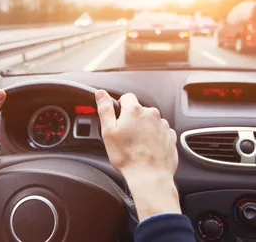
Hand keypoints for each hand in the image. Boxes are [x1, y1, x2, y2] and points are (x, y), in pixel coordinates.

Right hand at [95, 90, 180, 220]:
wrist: (150, 176)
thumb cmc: (127, 157)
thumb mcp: (108, 132)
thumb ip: (105, 109)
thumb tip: (101, 93)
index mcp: (134, 110)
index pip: (127, 97)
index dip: (120, 107)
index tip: (118, 120)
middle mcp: (151, 114)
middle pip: (139, 110)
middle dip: (132, 120)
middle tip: (125, 137)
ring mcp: (163, 125)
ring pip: (150, 121)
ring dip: (144, 129)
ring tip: (137, 145)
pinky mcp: (170, 136)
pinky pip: (160, 132)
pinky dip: (154, 138)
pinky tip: (147, 149)